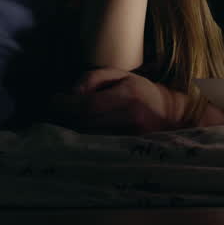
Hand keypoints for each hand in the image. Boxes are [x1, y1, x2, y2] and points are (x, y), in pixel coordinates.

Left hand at [51, 67, 223, 133]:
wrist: (171, 115)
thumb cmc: (141, 91)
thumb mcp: (121, 75)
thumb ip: (94, 77)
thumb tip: (71, 92)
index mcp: (128, 97)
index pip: (88, 105)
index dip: (66, 105)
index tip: (53, 101)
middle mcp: (130, 119)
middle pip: (84, 123)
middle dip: (64, 117)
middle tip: (52, 111)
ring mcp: (130, 137)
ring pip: (88, 137)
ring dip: (71, 129)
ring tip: (62, 120)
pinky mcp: (129, 149)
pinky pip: (97, 145)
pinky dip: (83, 139)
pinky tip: (78, 131)